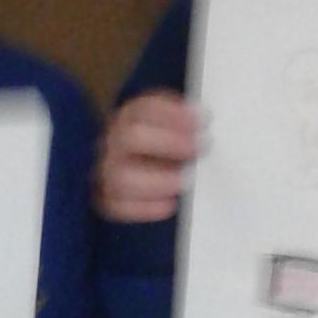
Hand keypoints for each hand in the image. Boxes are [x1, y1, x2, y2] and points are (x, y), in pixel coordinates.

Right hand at [96, 92, 201, 221]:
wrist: (139, 166)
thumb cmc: (163, 143)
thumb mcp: (172, 126)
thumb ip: (188, 125)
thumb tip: (209, 124)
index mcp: (130, 116)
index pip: (144, 108)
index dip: (174, 113)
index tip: (204, 119)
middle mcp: (115, 141)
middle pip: (131, 137)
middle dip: (169, 142)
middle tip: (200, 147)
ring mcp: (109, 170)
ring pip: (122, 177)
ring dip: (158, 180)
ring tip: (186, 181)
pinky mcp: (108, 198)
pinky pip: (119, 206)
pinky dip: (145, 208)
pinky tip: (171, 204)